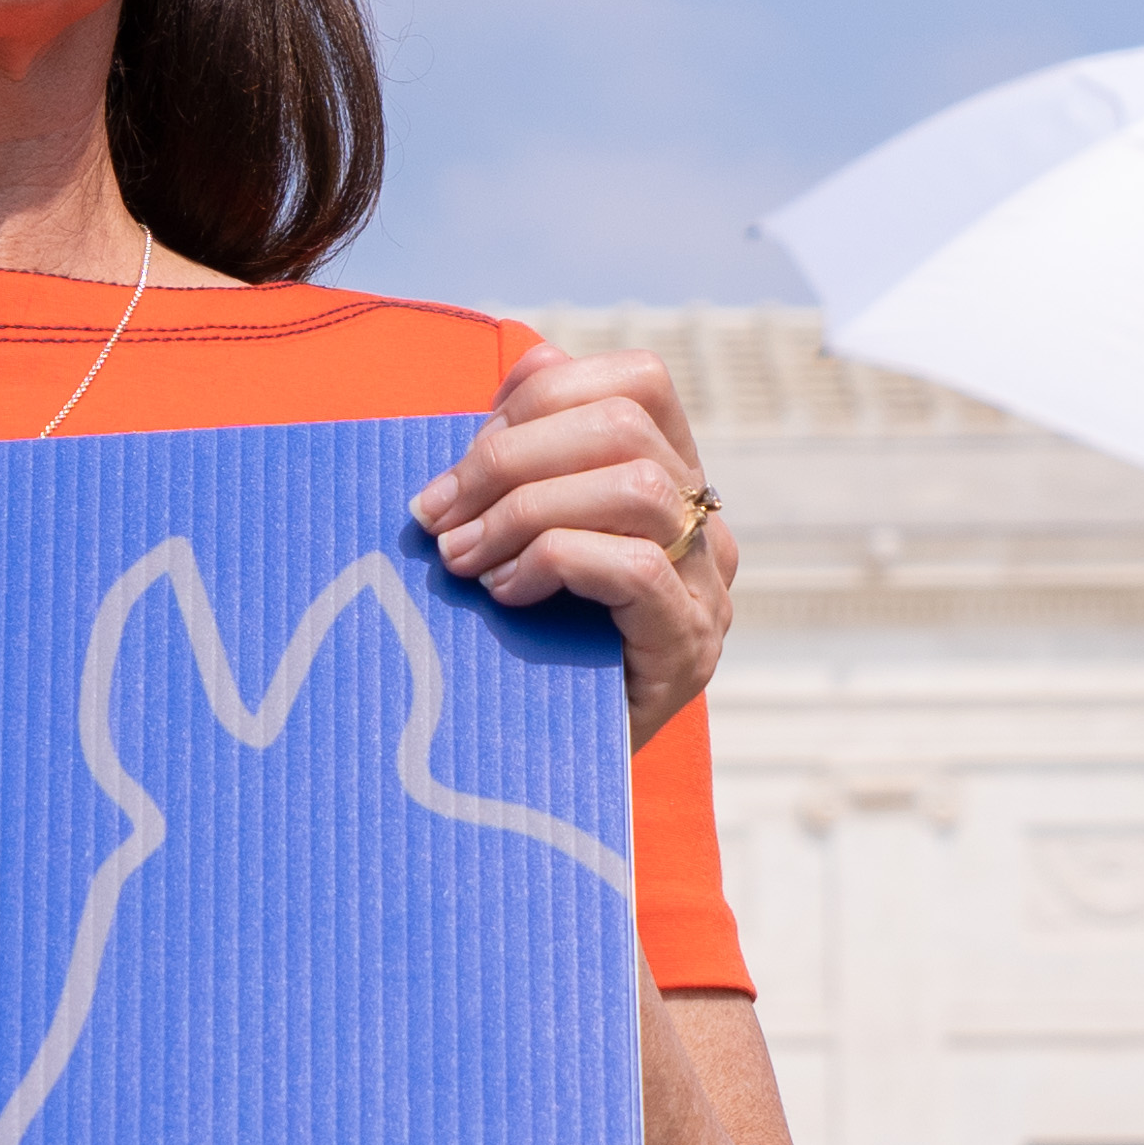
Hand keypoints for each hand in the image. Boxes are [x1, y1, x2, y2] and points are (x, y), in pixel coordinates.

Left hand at [412, 346, 733, 747]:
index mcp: (669, 478)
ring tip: (463, 560)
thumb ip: (527, 461)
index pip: (636, 380)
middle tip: (437, 517)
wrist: (548, 778)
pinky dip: (554, 562)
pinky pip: (635, 565)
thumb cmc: (523, 645)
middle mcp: (702, 525)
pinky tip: (506, 596)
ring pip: (634, 487)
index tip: (466, 457)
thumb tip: (522, 367)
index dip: (542, 396)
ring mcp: (706, 587)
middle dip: (509, 458)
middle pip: (625, 424)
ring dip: (524, 512)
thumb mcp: (518, 536)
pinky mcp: (689, 647)